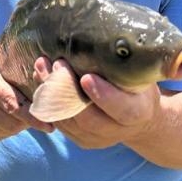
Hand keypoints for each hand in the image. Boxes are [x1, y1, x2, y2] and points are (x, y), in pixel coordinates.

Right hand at [0, 44, 53, 139]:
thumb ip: (17, 58)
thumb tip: (45, 59)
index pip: (14, 106)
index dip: (33, 117)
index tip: (50, 126)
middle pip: (16, 121)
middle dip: (32, 117)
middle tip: (41, 106)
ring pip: (10, 130)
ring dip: (22, 123)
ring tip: (24, 107)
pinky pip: (0, 134)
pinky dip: (10, 127)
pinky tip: (10, 114)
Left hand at [34, 58, 159, 148]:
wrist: (138, 120)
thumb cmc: (138, 87)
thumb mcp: (141, 75)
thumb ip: (129, 66)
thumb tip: (116, 41)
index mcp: (138, 114)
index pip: (122, 109)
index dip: (104, 96)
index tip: (86, 77)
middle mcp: (116, 131)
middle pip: (87, 117)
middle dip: (67, 90)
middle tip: (56, 64)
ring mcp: (96, 138)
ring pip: (68, 120)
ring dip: (51, 93)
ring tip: (41, 66)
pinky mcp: (80, 139)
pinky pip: (59, 122)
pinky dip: (46, 101)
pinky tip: (40, 79)